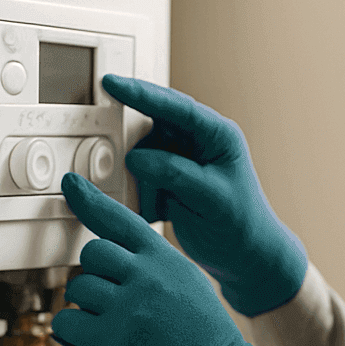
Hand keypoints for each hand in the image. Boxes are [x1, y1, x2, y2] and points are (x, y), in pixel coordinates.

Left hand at [51, 172, 313, 345]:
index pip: (122, 221)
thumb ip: (157, 273)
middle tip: (110, 304)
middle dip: (94, 277)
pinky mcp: (109, 340)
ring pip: (78, 290)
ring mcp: (127, 307)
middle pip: (93, 255)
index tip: (71, 186)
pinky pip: (67, 322)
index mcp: (168, 261)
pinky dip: (73, 335)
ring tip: (113, 332)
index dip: (91, 202)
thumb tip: (119, 269)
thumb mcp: (191, 290)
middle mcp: (146, 277)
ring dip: (87, 310)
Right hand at [101, 72, 307, 316]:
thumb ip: (175, 172)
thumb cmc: (241, 224)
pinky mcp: (168, 182)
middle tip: (100, 114)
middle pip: (155, 120)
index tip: (113, 86)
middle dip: (128, 118)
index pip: (176, 107)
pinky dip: (131, 182)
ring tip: (119, 166)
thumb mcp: (212, 196)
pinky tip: (128, 191)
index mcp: (217, 135)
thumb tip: (136, 156)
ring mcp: (181, 161)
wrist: (244, 259)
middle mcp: (198, 143)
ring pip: (144, 146)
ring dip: (127, 154)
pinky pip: (142, 174)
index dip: (143, 94)